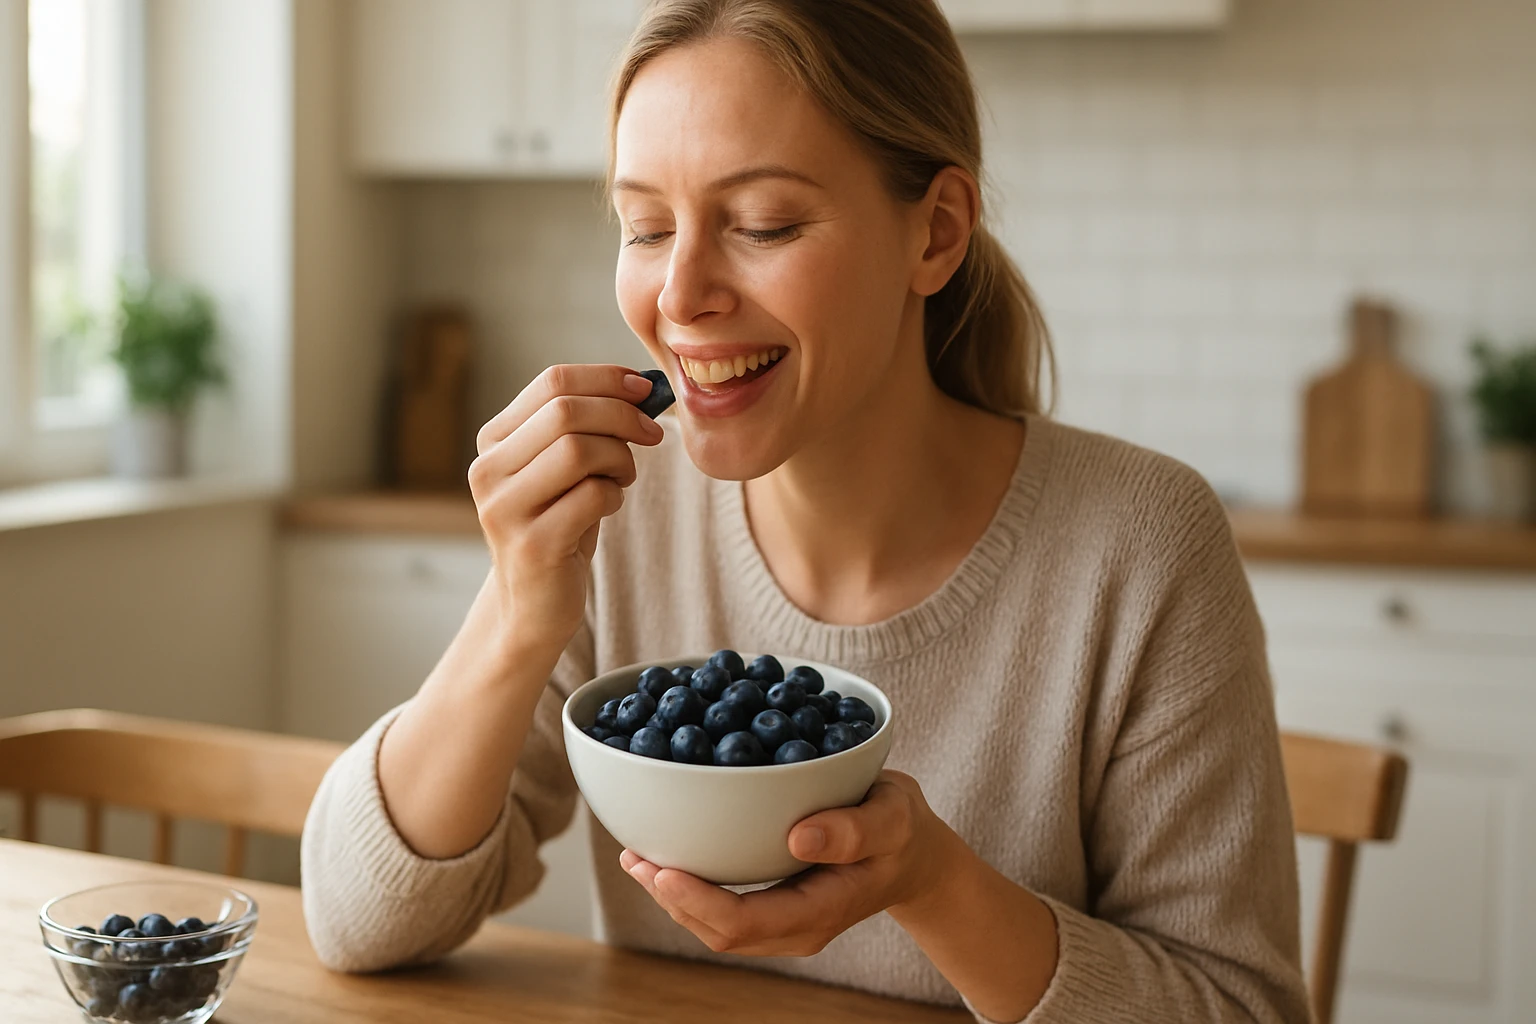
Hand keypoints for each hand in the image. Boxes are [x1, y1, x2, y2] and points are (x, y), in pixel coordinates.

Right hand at [469, 364, 663, 659]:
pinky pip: (592, 496)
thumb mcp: (567, 469)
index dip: (606, 378)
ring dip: (620, 459)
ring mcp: (505, 508)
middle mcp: (488, 470)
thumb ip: (590, 426)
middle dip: (623, 416)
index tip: (646, 388)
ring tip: (623, 478)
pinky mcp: (532, 544)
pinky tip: (608, 506)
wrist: (534, 605)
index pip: (552, 382)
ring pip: (578, 450)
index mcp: (494, 440)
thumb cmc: (560, 525)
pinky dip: (615, 495)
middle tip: (652, 433)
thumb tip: (645, 384)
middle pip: (566, 411)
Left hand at [619, 770, 959, 955]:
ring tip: (636, 856)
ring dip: (672, 895)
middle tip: (635, 857)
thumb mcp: (893, 817)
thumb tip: (798, 837)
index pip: (746, 922)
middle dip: (671, 899)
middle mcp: (795, 927)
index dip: (697, 902)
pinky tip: (666, 856)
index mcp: (821, 911)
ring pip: (714, 925)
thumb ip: (854, 830)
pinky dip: (689, 886)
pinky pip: (723, 907)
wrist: (913, 853)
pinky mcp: (773, 905)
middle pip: (719, 932)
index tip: (662, 869)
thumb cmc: (902, 830)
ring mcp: (782, 921)